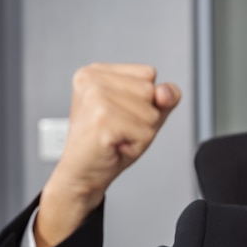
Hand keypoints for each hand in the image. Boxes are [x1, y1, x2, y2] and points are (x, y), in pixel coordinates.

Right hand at [34, 63, 181, 246]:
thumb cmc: (108, 144)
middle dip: (144, 118)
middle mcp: (92, 79)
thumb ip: (164, 97)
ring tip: (116, 137)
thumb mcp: (144, 114)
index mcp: (97, 71)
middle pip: (151, 91)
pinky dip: (136, 145)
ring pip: (151, 113)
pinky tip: (115, 146)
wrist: (81, 174)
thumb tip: (165, 92)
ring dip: (140, 133)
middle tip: (118, 129)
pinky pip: (145, 132)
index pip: (148, 74)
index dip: (145, 101)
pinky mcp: (102, 120)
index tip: (120, 115)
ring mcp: (96, 98)